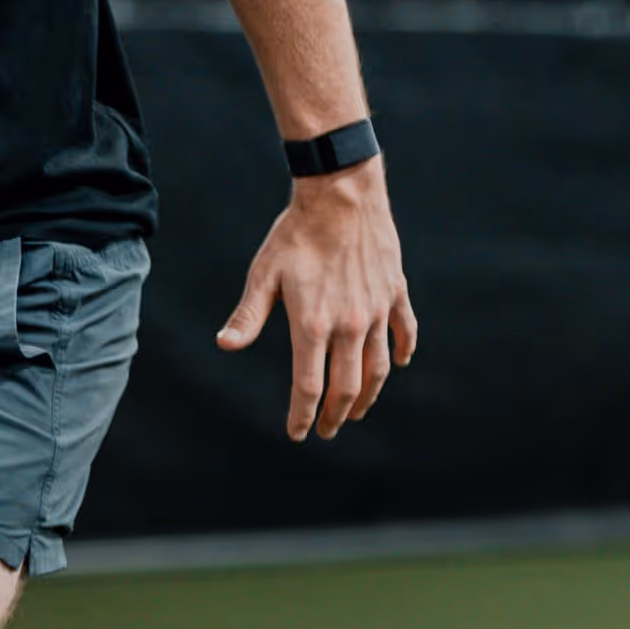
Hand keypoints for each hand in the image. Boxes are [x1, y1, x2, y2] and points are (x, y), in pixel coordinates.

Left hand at [218, 163, 418, 440]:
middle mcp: (350, 324)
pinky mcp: (395, 292)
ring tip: (356, 411)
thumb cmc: (295, 234)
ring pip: (378, 367)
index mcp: (313, 325)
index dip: (302, 415)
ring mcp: (378, 310)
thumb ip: (248, 316)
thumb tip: (225, 345)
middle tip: (326, 429)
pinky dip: (401, 351)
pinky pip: (404, 331)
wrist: (341, 195)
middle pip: (347, 386)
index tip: (298, 433)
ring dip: (368, 395)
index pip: (309, 386)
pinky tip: (397, 364)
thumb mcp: (263, 275)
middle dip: (335, 415)